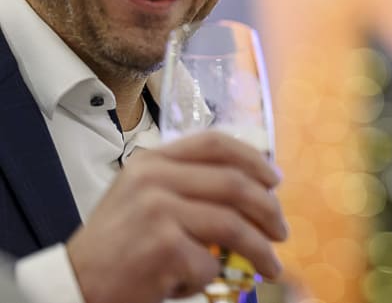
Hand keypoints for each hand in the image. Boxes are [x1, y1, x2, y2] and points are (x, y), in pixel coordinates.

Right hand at [65, 131, 287, 302]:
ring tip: (271, 266)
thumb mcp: (144, 197)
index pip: (215, 143)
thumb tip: (257, 187)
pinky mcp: (163, 247)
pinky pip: (210, 263)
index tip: (275, 180)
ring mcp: (158, 212)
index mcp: (152, 161)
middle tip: (281, 231)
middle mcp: (154, 179)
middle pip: (235, 184)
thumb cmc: (117, 246)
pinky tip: (192, 284)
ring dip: (260, 250)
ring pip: (233, 225)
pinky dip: (209, 278)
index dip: (253, 159)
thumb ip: (188, 184)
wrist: (74, 285)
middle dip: (269, 210)